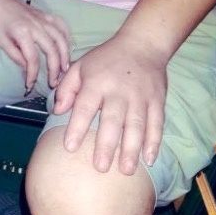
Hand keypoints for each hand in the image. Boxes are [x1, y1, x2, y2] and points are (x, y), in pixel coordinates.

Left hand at [0, 0, 70, 90]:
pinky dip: (67, 39)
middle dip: (54, 69)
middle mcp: (37, 26)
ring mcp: (44, 20)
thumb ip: (15, 55)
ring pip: (61, 40)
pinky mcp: (48, 15)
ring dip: (65, 56)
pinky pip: (63, 27)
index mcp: (22, 33)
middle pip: (51, 51)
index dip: (32, 75)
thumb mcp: (1, 41)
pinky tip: (67, 49)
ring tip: (65, 70)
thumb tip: (27, 68)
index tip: (30, 85)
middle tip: (54, 82)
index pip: (32, 59)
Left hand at [54, 33, 167, 174]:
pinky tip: (149, 159)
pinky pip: (157, 123)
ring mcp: (141, 97)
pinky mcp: (157, 101)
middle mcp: (119, 91)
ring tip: (126, 170)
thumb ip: (66, 88)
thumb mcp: (80, 66)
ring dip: (132, 149)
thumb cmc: (105, 60)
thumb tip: (57, 111)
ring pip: (136, 125)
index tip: (70, 147)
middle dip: (107, 145)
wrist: (143, 44)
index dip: (77, 127)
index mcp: (96, 83)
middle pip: (113, 120)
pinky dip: (154, 142)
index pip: (85, 107)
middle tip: (100, 167)